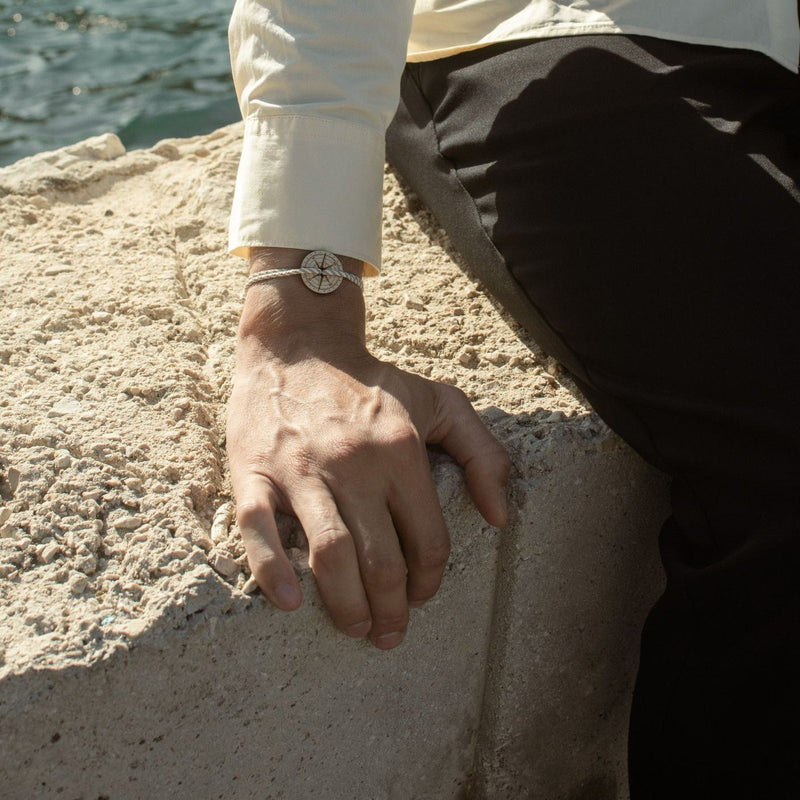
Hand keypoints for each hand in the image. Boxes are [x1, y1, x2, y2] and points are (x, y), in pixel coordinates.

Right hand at [226, 249, 509, 649]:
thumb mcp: (439, 401)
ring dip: (346, 604)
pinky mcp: (255, 471)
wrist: (298, 346)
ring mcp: (302, 469)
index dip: (430, 579)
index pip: (427, 537)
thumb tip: (501, 515)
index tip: (422, 596)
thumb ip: (482, 452)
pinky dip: (273, 571)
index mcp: (401, 450)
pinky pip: (259, 530)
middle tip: (390, 634)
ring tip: (356, 628)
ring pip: (329, 554)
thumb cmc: (371, 382)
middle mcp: (355, 463)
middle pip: (380, 558)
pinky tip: (290, 602)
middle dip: (392, 608)